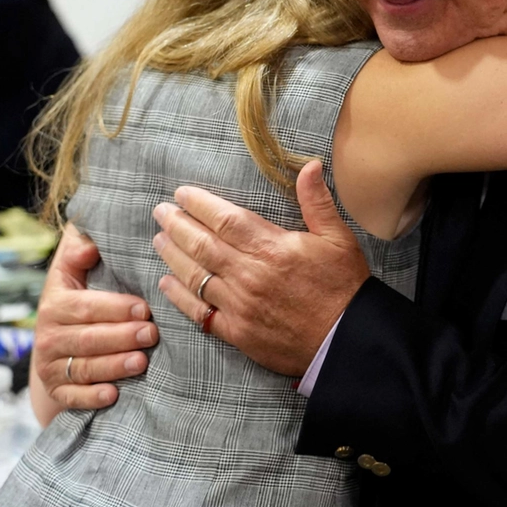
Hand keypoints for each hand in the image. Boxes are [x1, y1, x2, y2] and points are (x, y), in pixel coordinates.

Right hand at [31, 223, 157, 419]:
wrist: (55, 346)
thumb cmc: (78, 299)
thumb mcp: (72, 270)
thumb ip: (79, 248)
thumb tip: (88, 242)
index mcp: (55, 302)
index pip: (86, 306)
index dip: (116, 308)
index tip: (145, 307)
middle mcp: (48, 335)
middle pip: (88, 338)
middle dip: (122, 336)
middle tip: (152, 334)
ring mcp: (50, 366)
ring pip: (84, 368)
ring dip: (114, 366)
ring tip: (141, 362)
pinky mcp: (56, 392)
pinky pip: (72, 397)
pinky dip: (91, 397)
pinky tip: (113, 394)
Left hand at [152, 160, 369, 376]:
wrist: (347, 340)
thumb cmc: (344, 286)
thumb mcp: (338, 238)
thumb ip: (317, 201)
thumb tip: (310, 166)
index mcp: (272, 248)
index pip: (225, 219)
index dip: (199, 205)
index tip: (182, 194)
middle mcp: (249, 275)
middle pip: (202, 244)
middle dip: (177, 225)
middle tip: (160, 212)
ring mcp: (240, 306)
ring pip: (195, 276)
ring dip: (173, 256)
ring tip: (159, 239)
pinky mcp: (237, 333)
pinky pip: (200, 313)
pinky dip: (180, 297)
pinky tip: (167, 284)